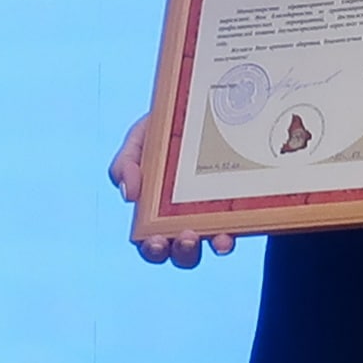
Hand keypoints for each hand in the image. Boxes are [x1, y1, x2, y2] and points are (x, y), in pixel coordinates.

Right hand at [109, 110, 238, 266]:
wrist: (206, 109)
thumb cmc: (165, 128)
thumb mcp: (140, 137)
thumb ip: (126, 163)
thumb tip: (129, 195)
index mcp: (155, 211)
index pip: (150, 241)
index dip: (152, 248)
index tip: (155, 239)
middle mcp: (184, 220)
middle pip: (180, 253)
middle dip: (180, 252)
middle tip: (183, 238)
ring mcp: (212, 216)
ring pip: (206, 247)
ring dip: (202, 248)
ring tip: (199, 234)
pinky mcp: (236, 209)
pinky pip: (232, 230)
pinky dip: (226, 238)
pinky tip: (226, 235)